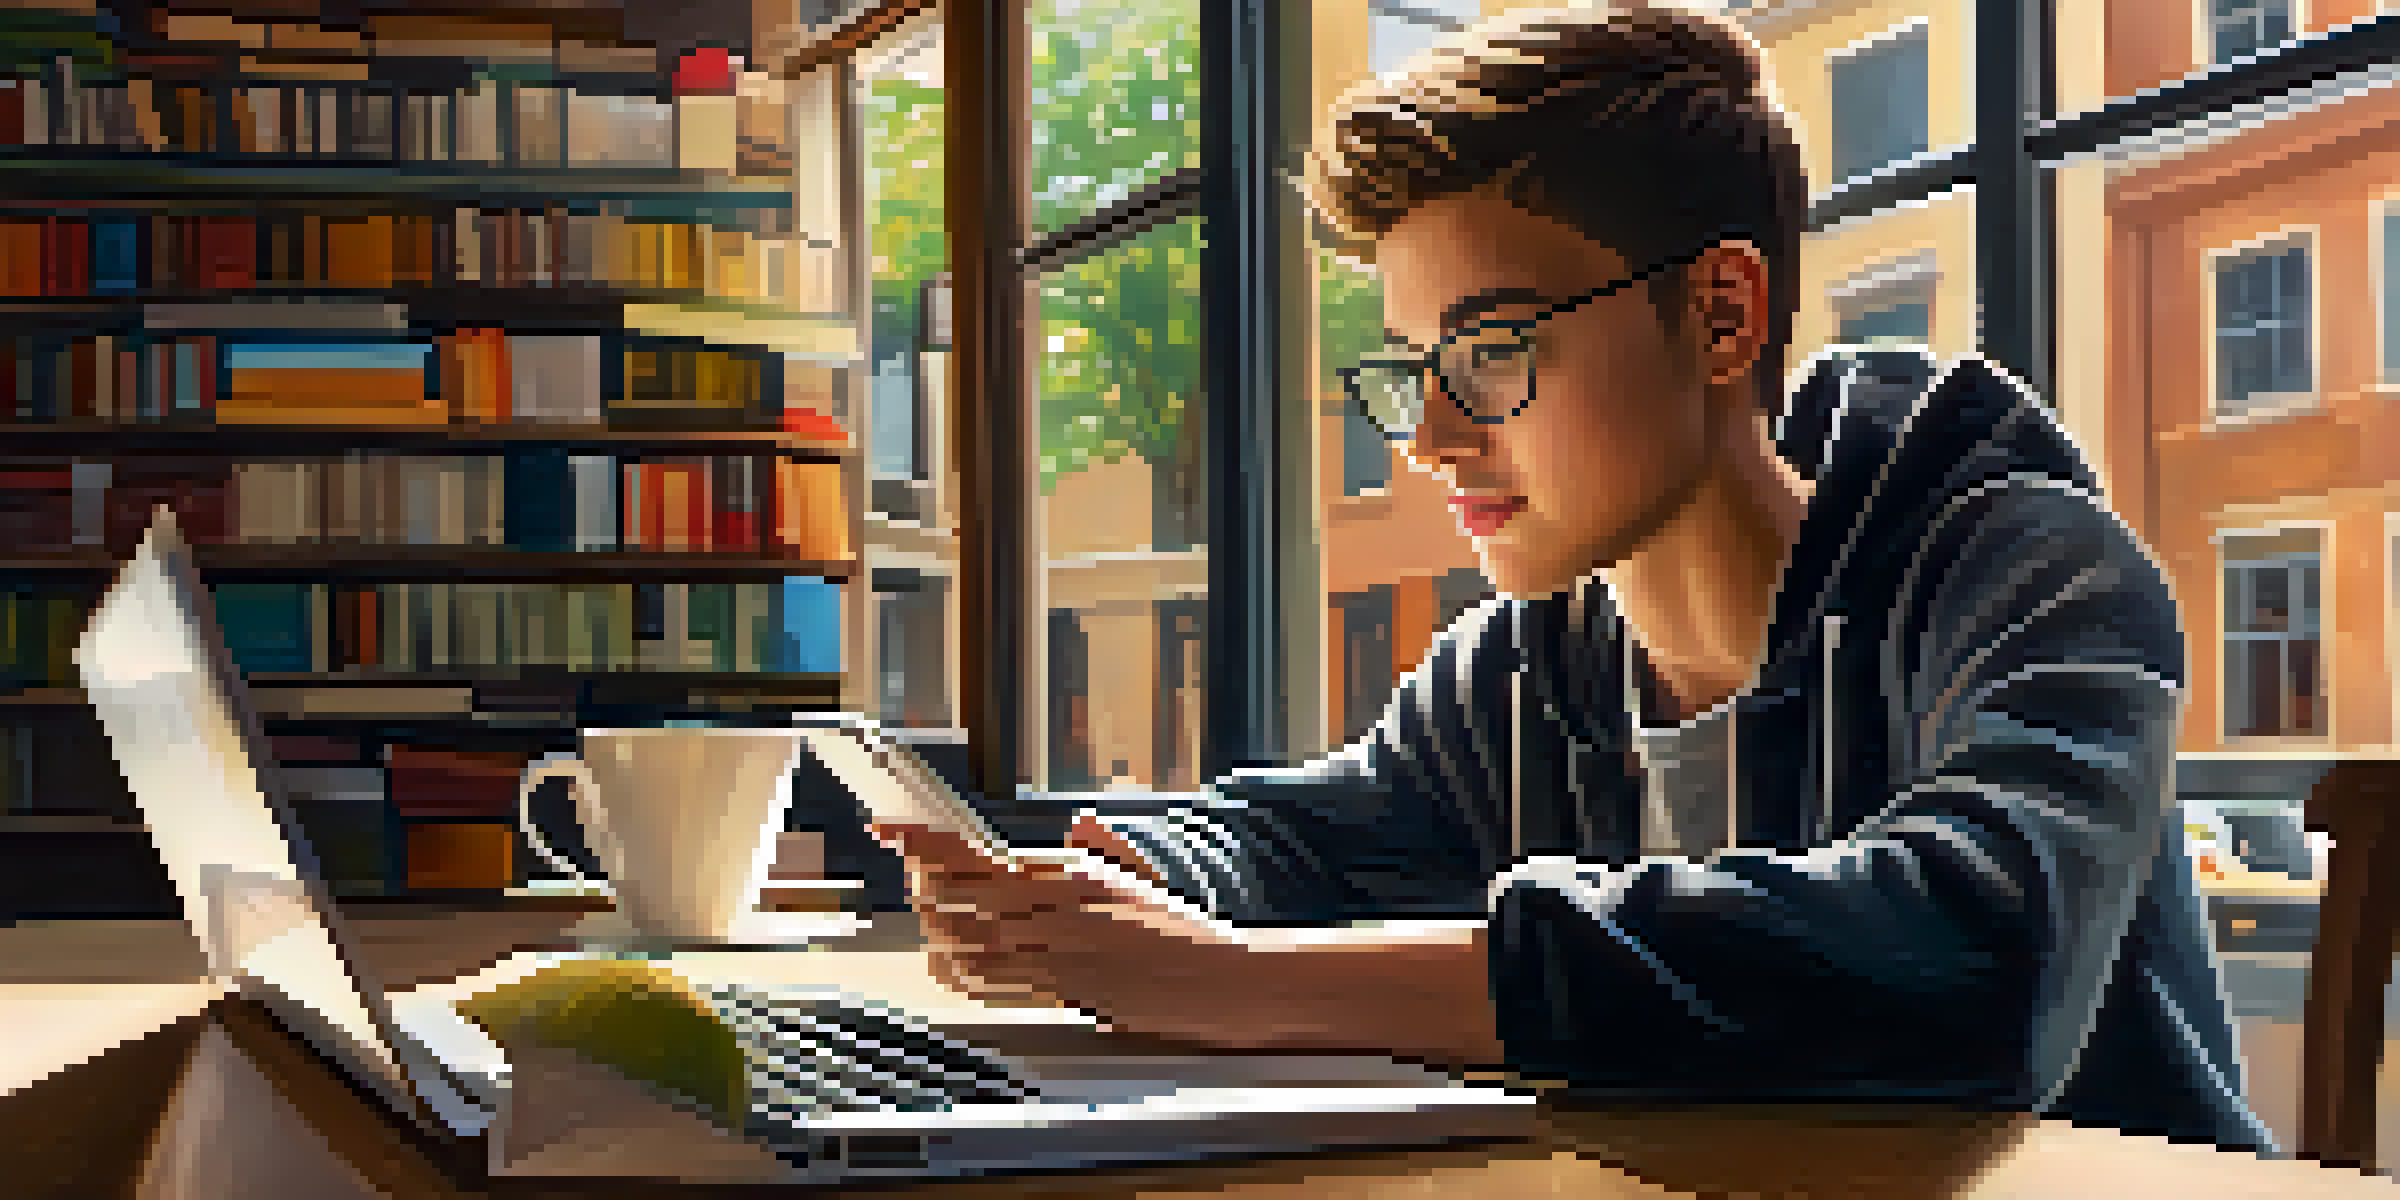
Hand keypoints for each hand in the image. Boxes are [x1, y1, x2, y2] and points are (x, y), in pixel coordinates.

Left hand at [876, 824, 1505, 1062]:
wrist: (1229, 982)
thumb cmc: (1188, 933)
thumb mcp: (1141, 879)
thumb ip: (1101, 851)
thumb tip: (1078, 828)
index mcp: (1077, 872)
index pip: (984, 851)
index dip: (928, 841)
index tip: (893, 829)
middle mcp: (1063, 908)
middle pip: (963, 895)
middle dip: (923, 890)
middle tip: (909, 883)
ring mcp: (1063, 952)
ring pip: (972, 941)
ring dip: (938, 935)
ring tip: (926, 927)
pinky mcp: (1069, 990)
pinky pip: (999, 982)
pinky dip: (965, 974)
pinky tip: (952, 968)